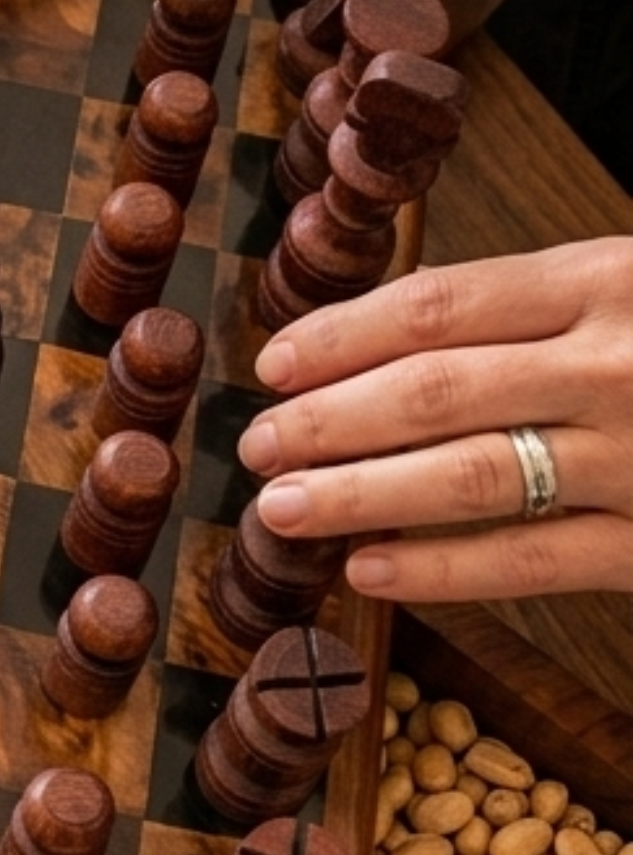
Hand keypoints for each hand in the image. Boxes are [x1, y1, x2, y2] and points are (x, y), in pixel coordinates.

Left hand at [237, 240, 632, 599]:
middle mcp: (614, 367)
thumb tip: (385, 320)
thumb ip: (524, 304)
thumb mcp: (624, 292)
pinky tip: (367, 569)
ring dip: (358, 494)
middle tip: (258, 446)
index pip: (438, 308)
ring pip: (471, 475)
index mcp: (601, 284)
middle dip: (327, 422)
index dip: (340, 340)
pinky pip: (532, 559)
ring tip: (283, 507)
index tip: (274, 367)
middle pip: (436, 390)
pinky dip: (440, 569)